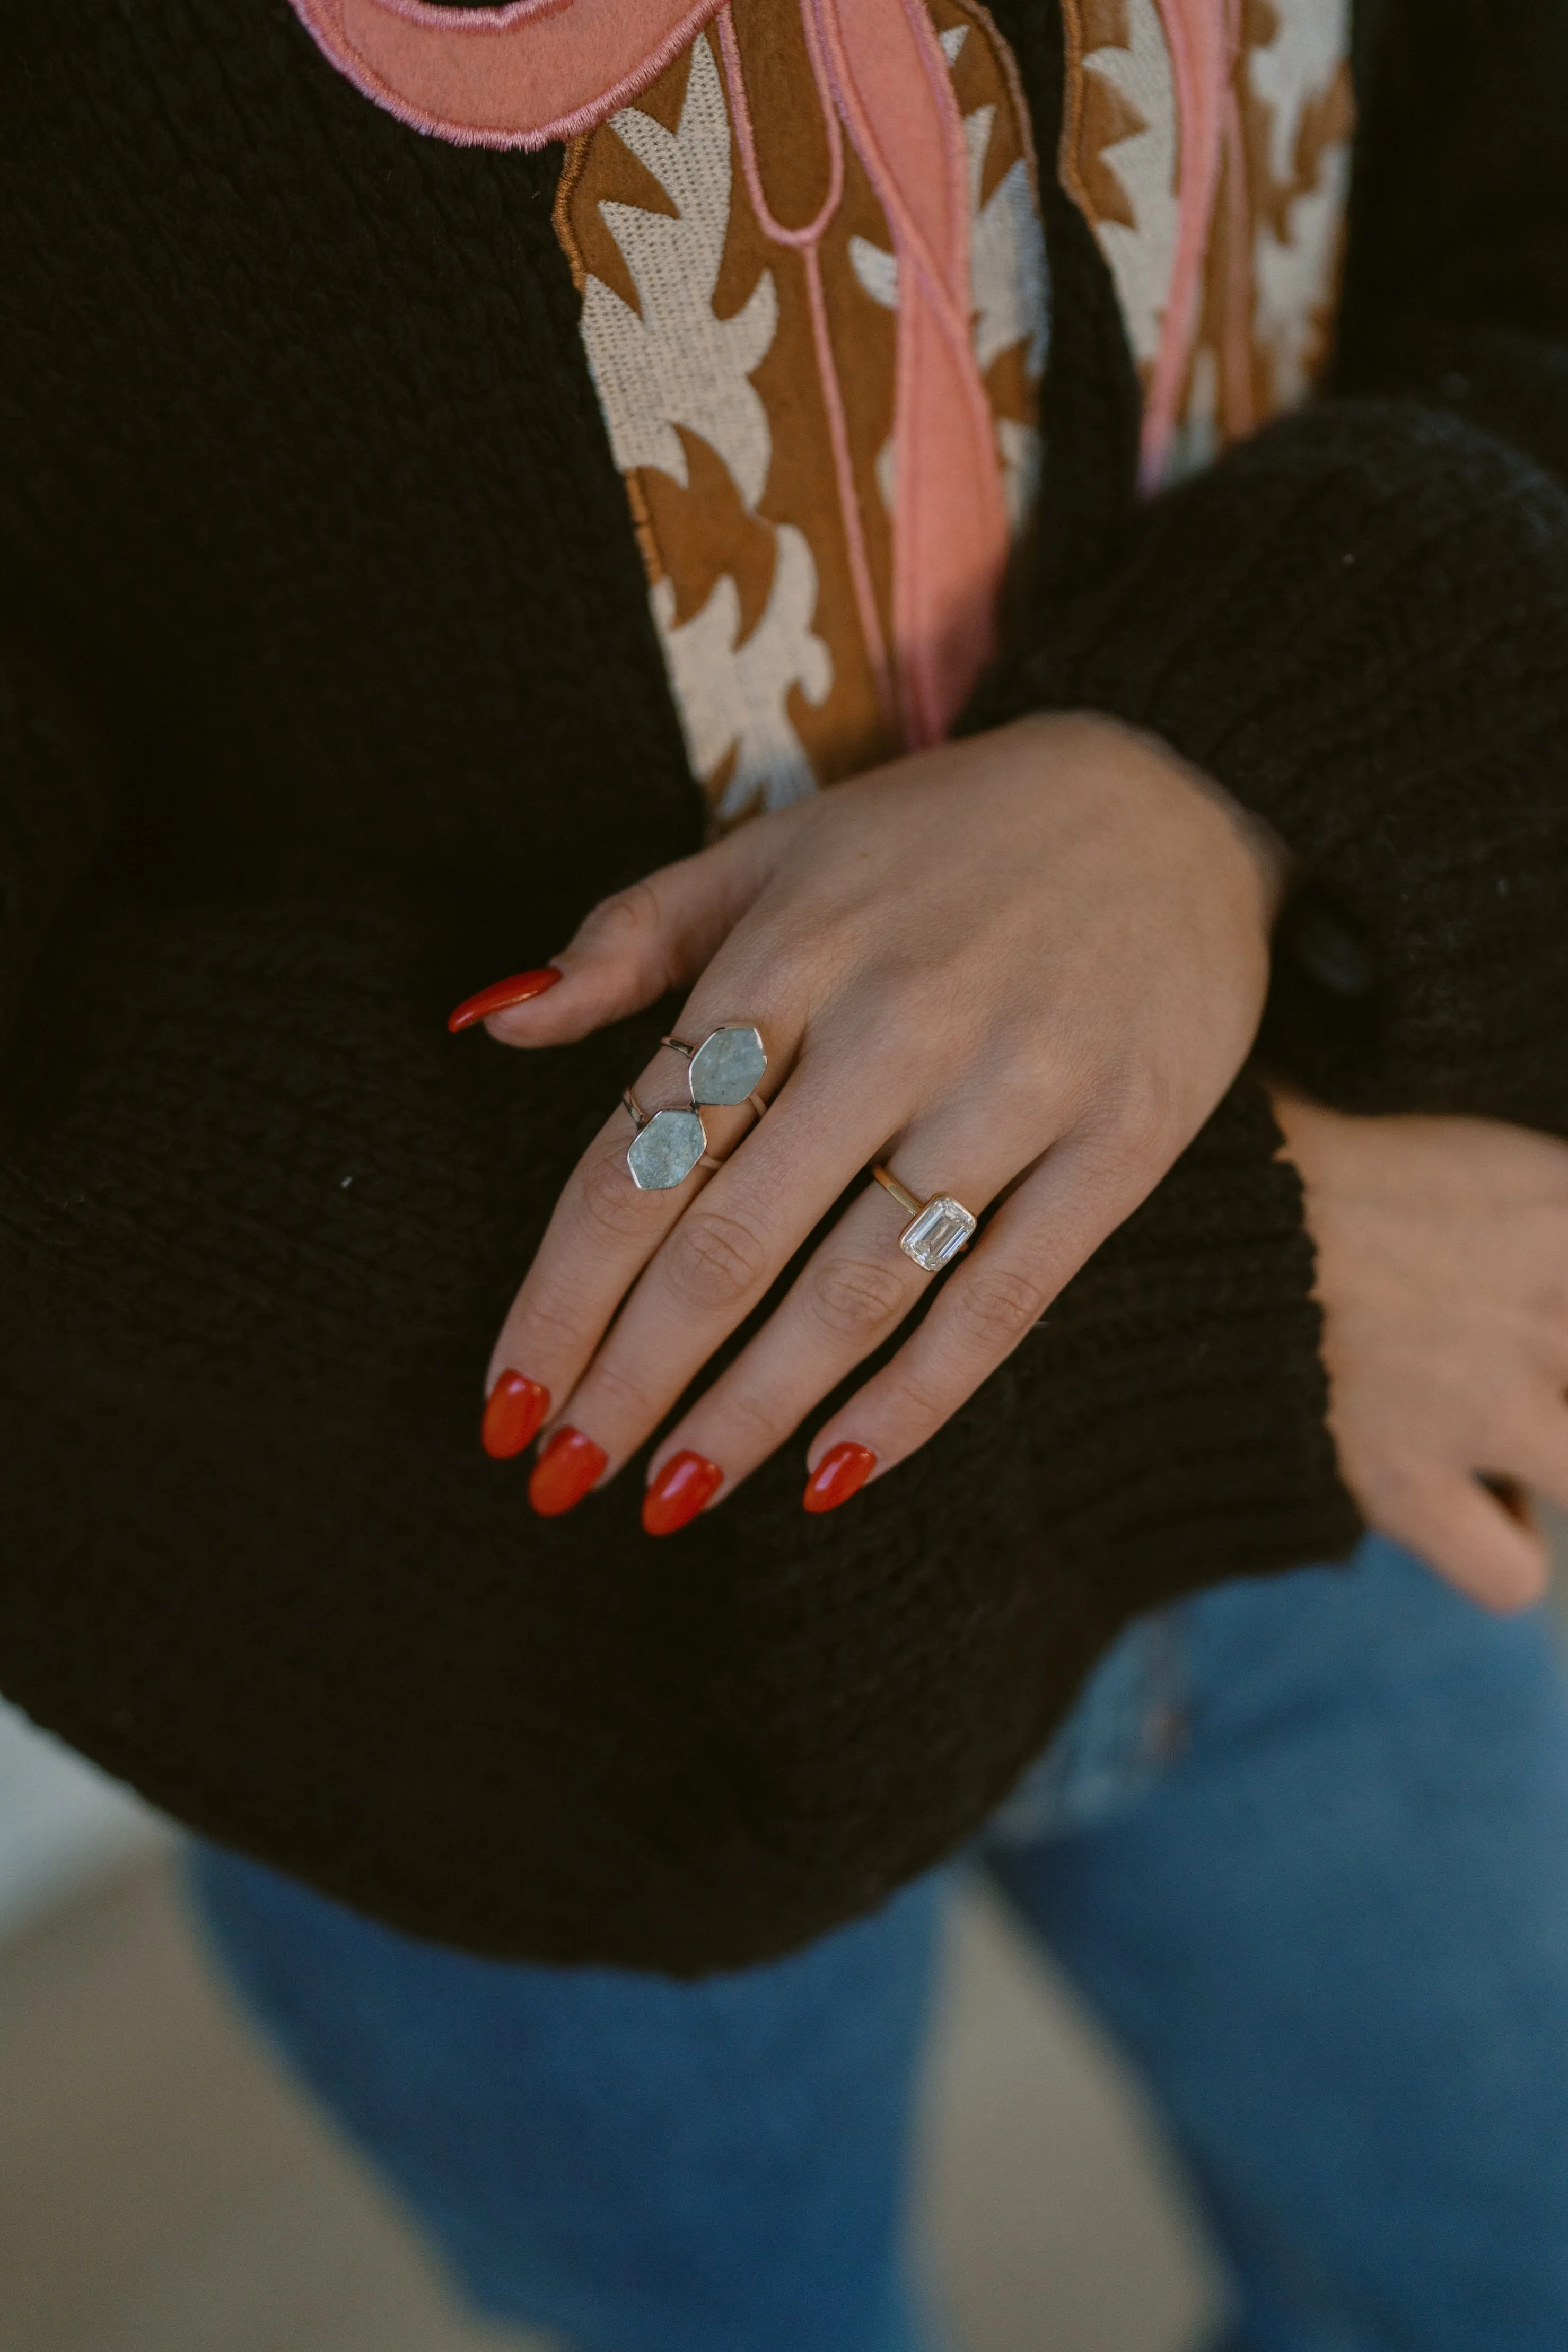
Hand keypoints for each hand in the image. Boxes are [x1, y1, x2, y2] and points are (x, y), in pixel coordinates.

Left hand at [460, 714, 1285, 1527]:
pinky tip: (834, 1475)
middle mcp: (895, 1020)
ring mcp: (1018, 1085)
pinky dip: (915, 1401)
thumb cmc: (947, 835)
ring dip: (749, 1414)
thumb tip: (493, 1023)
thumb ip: (633, 934)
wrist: (1181, 788)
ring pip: (855, 1289)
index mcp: (790, 948)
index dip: (563, 1293)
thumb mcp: (777, 848)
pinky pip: (1001, 1301)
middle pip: (731, 1240)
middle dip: (632, 1379)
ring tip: (671, 1499)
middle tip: (561, 1480)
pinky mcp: (1121, 1143)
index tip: (504, 1399)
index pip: (642, 1153)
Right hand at [1275, 1090, 1567, 1611]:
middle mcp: (1551, 1308)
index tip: (1532, 1314)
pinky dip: (1491, 1547)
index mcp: (1564, 1206)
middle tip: (1501, 1368)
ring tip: (1489, 1434)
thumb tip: (1535, 1195)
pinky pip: (1513, 1575)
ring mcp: (1486, 1402)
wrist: (1178, 1225)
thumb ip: (1517, 1186)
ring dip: (1544, 1461)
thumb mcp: (1451, 1135)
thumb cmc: (1291, 1158)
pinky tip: (1448, 1496)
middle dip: (1557, 1388)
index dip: (1565, 1312)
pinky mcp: (1408, 1483)